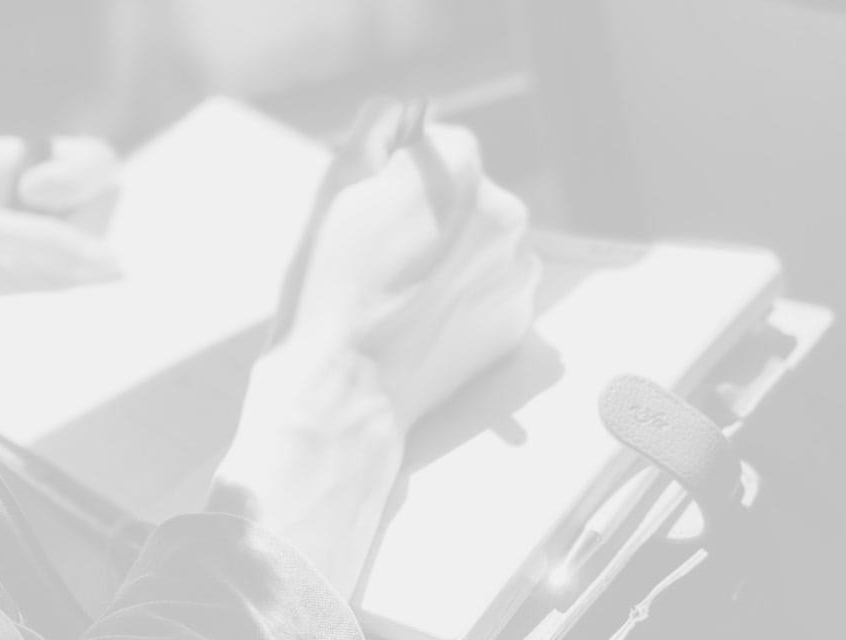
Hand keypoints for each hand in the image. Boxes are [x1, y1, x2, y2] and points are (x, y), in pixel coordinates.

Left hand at [0, 136, 119, 312]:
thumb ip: (45, 240)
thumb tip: (114, 264)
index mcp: (12, 161)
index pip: (94, 159)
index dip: (83, 179)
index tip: (37, 198)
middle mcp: (31, 196)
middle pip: (101, 209)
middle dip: (69, 234)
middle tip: (13, 249)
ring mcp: (34, 238)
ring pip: (88, 252)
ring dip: (49, 269)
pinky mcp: (31, 276)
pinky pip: (68, 281)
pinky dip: (42, 287)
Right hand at [272, 105, 541, 426]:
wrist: (344, 390)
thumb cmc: (327, 287)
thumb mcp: (334, 188)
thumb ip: (377, 130)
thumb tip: (404, 116)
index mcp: (458, 166)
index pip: (439, 145)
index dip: (399, 176)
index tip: (374, 214)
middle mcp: (505, 210)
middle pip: (467, 194)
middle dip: (434, 215)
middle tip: (385, 259)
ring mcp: (518, 268)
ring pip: (482, 242)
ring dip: (454, 255)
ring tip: (404, 294)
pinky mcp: (518, 317)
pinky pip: (492, 288)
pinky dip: (466, 296)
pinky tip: (425, 318)